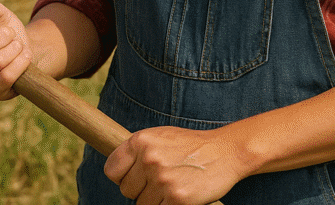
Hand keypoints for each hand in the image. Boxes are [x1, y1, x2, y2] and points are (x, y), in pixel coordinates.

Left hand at [104, 126, 240, 204]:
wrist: (223, 152)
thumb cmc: (189, 145)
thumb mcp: (160, 137)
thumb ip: (138, 151)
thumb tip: (118, 170)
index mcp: (141, 141)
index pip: (111, 170)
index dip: (122, 176)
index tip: (133, 177)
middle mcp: (149, 159)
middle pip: (126, 190)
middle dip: (140, 190)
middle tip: (160, 180)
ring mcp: (162, 180)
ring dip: (155, 200)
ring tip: (172, 185)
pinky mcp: (176, 199)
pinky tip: (180, 194)